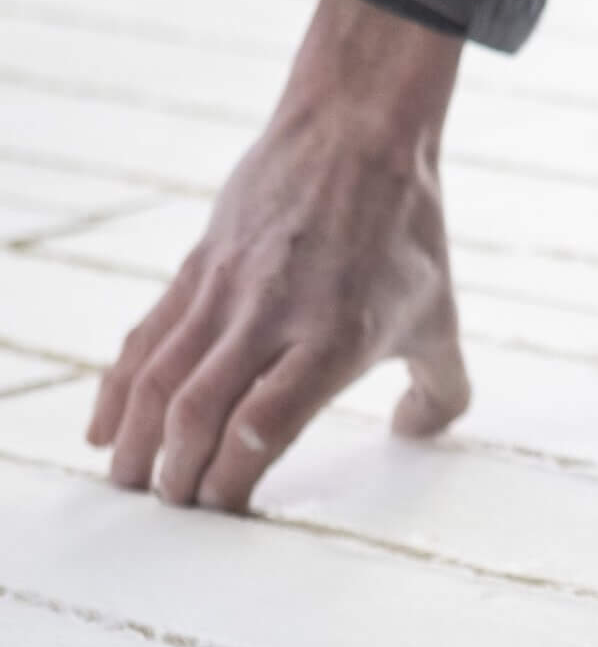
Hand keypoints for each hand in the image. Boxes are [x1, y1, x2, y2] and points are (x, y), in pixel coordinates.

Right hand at [86, 0, 468, 510]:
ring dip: (136, 439)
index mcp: (333, 337)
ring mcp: (224, 291)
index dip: (234, 475)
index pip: (265, 424)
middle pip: (199, 410)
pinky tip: (105, 427)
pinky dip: (118, 388)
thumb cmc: (406, 232)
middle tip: (172, 512)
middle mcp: (270, 318)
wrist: (355, 134)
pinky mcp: (196, 269)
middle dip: (178, 472)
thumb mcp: (440, 317)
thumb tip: (415, 432)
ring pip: (159, 377)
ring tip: (128, 484)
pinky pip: (146, 338)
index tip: (227, 510)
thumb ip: (442, 389)